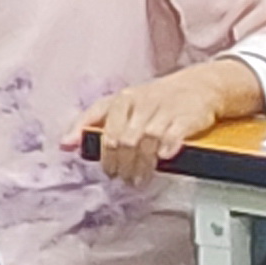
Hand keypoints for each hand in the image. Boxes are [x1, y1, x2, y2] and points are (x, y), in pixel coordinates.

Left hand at [79, 68, 225, 182]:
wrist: (200, 85)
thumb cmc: (155, 100)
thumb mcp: (123, 106)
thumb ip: (94, 123)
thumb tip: (65, 145)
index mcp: (120, 99)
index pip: (97, 121)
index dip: (96, 147)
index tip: (100, 167)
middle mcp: (139, 102)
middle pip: (120, 137)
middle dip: (118, 162)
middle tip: (120, 177)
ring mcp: (162, 109)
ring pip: (144, 139)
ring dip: (140, 164)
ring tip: (138, 179)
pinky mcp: (185, 117)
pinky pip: (172, 134)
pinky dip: (166, 148)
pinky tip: (162, 159)